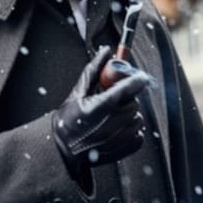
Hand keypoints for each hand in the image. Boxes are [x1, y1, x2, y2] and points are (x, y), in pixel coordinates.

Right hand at [52, 47, 149, 189]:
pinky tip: (117, 129)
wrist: (63, 151)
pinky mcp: (127, 148)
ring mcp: (120, 138)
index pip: (128, 88)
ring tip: (112, 117)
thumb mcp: (77, 92)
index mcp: (98, 108)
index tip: (138, 76)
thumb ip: (94, 70)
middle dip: (126, 99)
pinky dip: (131, 129)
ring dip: (129, 114)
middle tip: (113, 101)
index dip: (135, 79)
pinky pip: (139, 133)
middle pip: (134, 102)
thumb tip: (106, 51)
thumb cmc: (68, 121)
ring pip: (138, 117)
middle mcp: (111, 124)